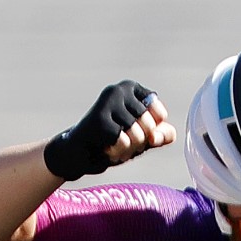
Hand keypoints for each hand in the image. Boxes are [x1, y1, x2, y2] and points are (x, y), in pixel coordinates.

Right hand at [44, 80, 175, 180]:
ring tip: (113, 144)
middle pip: (150, 125)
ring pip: (138, 134)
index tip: (134, 131)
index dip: (152, 131)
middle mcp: (119, 90)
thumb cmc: (112, 141)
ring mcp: (108, 103)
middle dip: (139, 142)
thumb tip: (162, 135)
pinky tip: (105, 148)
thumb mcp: (140, 138)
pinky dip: (117, 152)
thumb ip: (159, 134)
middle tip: (121, 140)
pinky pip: (125, 143)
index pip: (160, 114)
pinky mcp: (99, 120)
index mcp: (131, 88)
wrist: (77, 153)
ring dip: (128, 149)